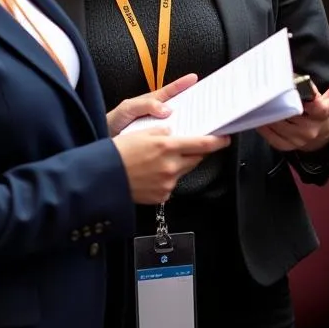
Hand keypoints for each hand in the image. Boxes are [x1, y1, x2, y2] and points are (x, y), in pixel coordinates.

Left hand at [106, 74, 197, 136]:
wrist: (105, 141)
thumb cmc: (114, 121)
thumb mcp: (128, 108)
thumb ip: (146, 105)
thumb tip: (166, 109)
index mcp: (152, 103)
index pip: (170, 92)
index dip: (182, 84)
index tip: (194, 77)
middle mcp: (157, 115)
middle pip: (179, 108)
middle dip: (193, 104)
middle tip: (207, 102)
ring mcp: (157, 128)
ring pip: (178, 124)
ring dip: (189, 124)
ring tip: (203, 123)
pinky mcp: (157, 141)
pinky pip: (171, 139)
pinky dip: (179, 141)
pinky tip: (186, 144)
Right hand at [112, 128, 230, 204]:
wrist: (102, 179)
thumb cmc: (118, 152)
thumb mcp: (141, 132)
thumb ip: (162, 131)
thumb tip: (174, 133)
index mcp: (167, 147)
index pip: (202, 144)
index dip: (217, 142)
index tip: (225, 139)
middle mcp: (170, 166)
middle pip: (196, 158)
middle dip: (198, 151)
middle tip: (194, 144)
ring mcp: (167, 183)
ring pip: (183, 170)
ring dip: (180, 163)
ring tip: (162, 158)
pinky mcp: (161, 196)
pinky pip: (171, 183)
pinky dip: (168, 176)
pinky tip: (153, 172)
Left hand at [256, 80, 328, 152]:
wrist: (319, 136)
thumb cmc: (319, 114)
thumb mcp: (328, 102)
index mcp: (323, 116)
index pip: (319, 109)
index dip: (310, 100)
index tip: (301, 90)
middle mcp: (311, 130)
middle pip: (292, 113)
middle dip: (282, 101)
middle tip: (271, 90)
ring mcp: (298, 139)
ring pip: (279, 123)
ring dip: (269, 112)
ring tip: (263, 101)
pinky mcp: (285, 146)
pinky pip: (271, 135)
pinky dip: (264, 125)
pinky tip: (260, 116)